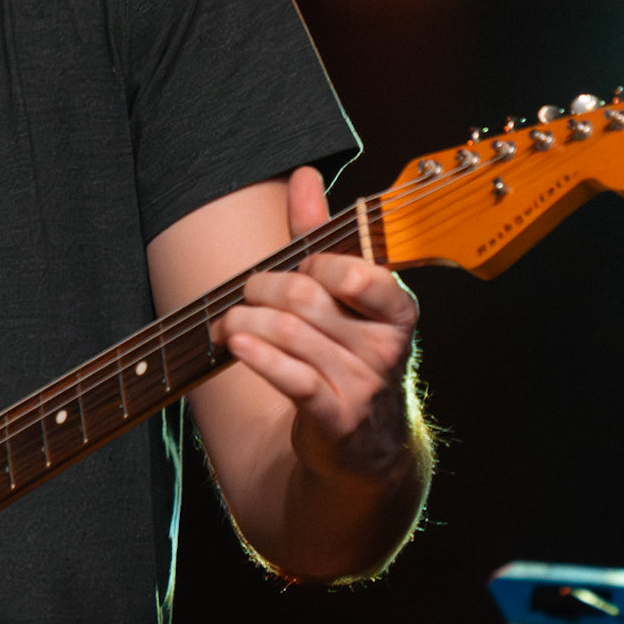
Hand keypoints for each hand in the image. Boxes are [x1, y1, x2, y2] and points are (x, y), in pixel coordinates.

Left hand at [216, 165, 420, 494]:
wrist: (365, 447)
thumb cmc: (348, 355)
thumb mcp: (345, 297)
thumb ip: (324, 237)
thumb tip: (306, 175)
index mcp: (397, 309)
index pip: (354, 270)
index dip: (314, 264)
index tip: (295, 267)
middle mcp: (387, 347)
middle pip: (305, 298)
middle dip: (261, 290)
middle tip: (243, 295)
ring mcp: (364, 384)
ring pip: (289, 334)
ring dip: (244, 322)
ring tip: (226, 324)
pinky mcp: (336, 417)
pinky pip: (290, 377)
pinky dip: (256, 356)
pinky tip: (235, 345)